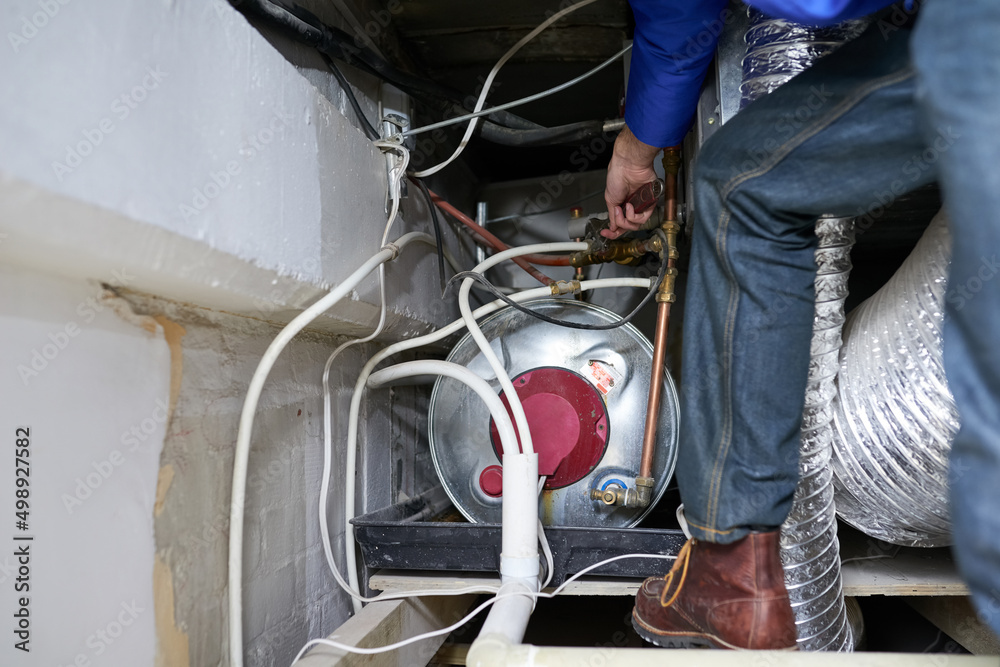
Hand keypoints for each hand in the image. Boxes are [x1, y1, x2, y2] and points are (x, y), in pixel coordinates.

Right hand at [603, 125, 660, 239]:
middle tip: (617, 217)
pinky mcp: (650, 203)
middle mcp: (631, 206)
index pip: (619, 223)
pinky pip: (644, 218)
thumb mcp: (610, 199)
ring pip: (636, 224)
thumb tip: (613, 227)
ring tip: (623, 208)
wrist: (628, 166)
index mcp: (621, 204)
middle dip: (620, 226)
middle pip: (628, 226)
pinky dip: (634, 215)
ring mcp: (640, 205)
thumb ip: (613, 216)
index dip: (613, 230)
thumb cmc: (617, 177)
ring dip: (626, 219)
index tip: (605, 232)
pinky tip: (630, 206)